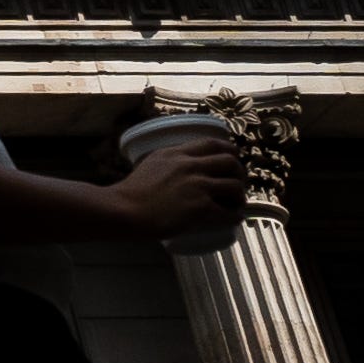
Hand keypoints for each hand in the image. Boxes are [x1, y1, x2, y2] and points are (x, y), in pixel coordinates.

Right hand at [111, 132, 240, 252]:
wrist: (124, 210)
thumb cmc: (130, 192)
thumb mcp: (150, 163)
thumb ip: (167, 162)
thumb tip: (177, 169)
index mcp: (178, 153)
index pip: (213, 143)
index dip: (229, 150)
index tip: (232, 159)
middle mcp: (191, 166)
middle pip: (230, 162)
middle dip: (239, 173)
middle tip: (236, 183)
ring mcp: (198, 186)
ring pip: (234, 186)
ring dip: (239, 196)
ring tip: (235, 204)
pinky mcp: (200, 208)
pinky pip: (229, 212)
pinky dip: (235, 216)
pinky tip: (234, 219)